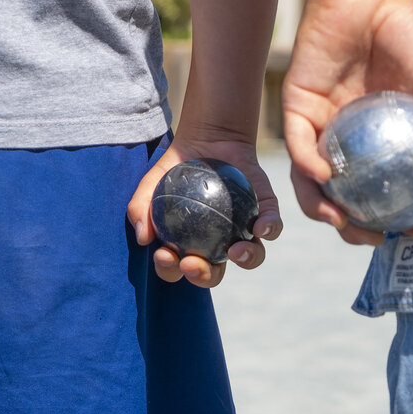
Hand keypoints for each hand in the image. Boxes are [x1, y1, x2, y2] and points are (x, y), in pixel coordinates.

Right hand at [127, 135, 281, 287]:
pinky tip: (260, 227)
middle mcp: (218, 245)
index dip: (170, 269)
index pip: (177, 267)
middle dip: (204, 276)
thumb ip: (140, 208)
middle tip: (194, 263)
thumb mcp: (151, 183)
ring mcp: (244, 231)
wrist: (207, 137)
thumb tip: (143, 238)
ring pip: (251, 256)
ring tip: (235, 251)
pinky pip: (272, 226)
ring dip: (246, 260)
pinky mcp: (266, 213)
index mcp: (189, 246)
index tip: (165, 254)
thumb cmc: (176, 167)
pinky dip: (269, 229)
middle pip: (214, 273)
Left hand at [282, 0, 412, 245]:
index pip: (384, 190)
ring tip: (341, 222)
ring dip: (322, 208)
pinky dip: (308, 164)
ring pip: (312, 181)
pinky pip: (299, 144)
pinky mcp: (298, 106)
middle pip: (343, 197)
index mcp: (382, 140)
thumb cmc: (405, 29)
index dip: (396, 217)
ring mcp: (322, 125)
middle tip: (370, 238)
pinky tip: (325, 176)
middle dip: (352, 227)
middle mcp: (349, 140)